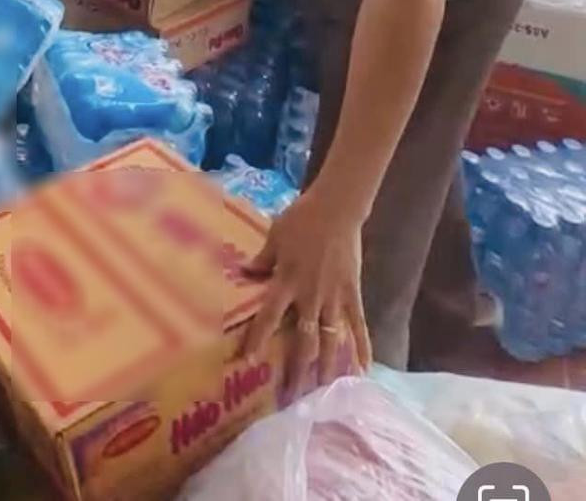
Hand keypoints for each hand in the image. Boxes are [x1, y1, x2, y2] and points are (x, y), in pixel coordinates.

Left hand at [243, 188, 371, 392]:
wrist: (337, 209)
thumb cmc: (301, 219)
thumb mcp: (275, 237)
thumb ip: (262, 260)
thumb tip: (242, 274)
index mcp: (286, 281)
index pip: (268, 316)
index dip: (258, 338)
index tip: (248, 360)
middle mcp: (310, 295)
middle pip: (302, 339)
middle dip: (296, 369)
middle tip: (291, 397)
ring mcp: (334, 297)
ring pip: (330, 339)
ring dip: (328, 367)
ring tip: (325, 392)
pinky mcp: (353, 294)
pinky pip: (358, 325)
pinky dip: (362, 347)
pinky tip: (364, 369)